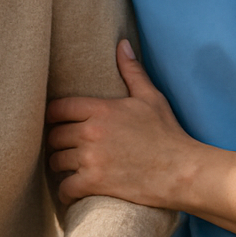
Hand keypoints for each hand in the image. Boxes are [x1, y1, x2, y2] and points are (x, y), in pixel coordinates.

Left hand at [47, 40, 196, 209]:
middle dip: (57, 142)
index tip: (57, 124)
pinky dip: (65, 192)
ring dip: (60, 166)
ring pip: (56, 161)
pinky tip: (71, 192)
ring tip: (67, 168)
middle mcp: (91, 132)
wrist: (182, 170)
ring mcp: (91, 158)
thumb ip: (132, 71)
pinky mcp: (95, 183)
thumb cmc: (167, 133)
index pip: (58, 109)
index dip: (53, 117)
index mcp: (101, 109)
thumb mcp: (150, 97)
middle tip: (63, 148)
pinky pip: (65, 188)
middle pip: (54, 136)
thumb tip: (122, 44)